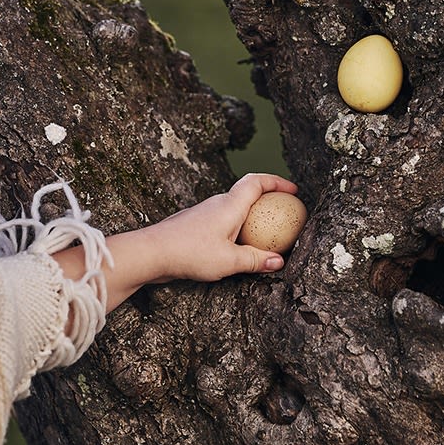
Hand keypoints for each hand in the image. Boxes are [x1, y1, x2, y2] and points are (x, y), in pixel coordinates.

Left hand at [53, 172, 298, 312]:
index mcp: (229, 205)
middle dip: (267, 199)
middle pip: (246, 193)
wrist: (150, 252)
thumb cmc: (189, 253)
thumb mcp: (229, 261)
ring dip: (250, 216)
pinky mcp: (194, 225)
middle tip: (283, 213)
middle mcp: (217, 204)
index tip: (293, 191)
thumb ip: (255, 260)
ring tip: (263, 234)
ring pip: (233, 208)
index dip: (276, 182)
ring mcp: (204, 213)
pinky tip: (236, 248)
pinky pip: (222, 221)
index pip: (256, 182)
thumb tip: (279, 262)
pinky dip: (235, 228)